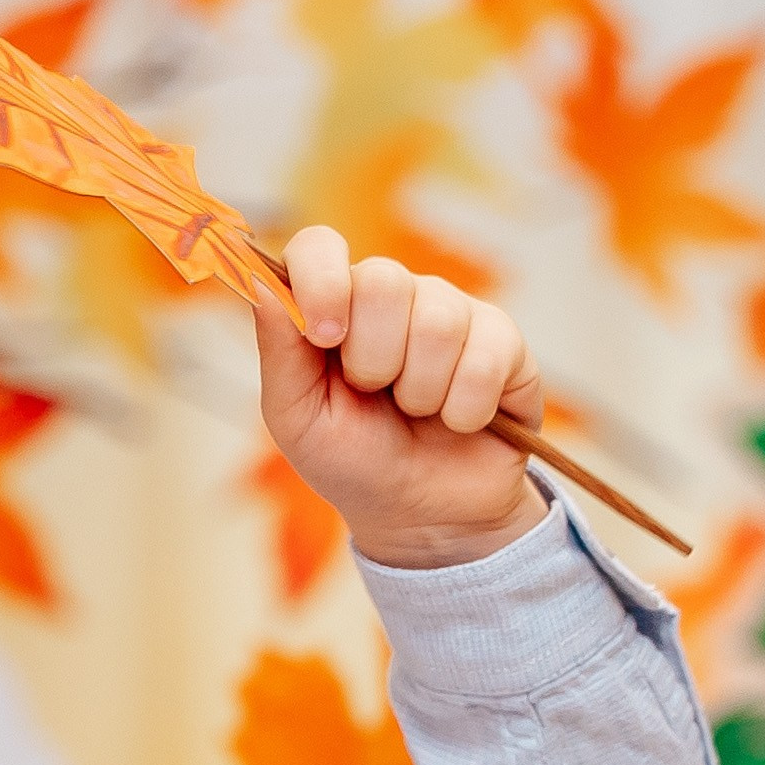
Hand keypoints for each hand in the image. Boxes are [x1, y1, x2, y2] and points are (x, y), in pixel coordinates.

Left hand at [256, 226, 547, 569]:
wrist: (422, 517)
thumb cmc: (354, 462)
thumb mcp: (298, 419)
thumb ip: (279, 351)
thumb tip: (260, 281)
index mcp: (335, 307)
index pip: (319, 247)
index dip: (322, 279)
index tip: (323, 336)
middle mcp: (394, 297)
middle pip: (384, 280)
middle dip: (373, 361)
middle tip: (376, 396)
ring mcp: (452, 313)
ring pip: (438, 321)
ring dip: (420, 393)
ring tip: (417, 414)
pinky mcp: (504, 341)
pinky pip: (487, 356)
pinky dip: (465, 409)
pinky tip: (460, 422)